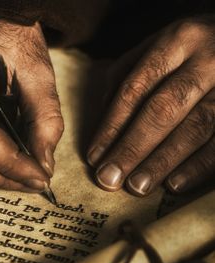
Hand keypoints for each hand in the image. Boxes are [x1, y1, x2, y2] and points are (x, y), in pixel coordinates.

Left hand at [87, 16, 214, 195]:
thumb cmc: (191, 49)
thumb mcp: (159, 46)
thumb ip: (127, 75)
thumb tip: (103, 116)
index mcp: (177, 41)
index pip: (135, 89)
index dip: (111, 126)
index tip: (94, 156)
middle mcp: (207, 60)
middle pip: (162, 109)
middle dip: (131, 148)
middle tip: (108, 178)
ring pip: (195, 127)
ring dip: (162, 161)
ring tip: (136, 187)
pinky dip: (199, 166)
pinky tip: (175, 185)